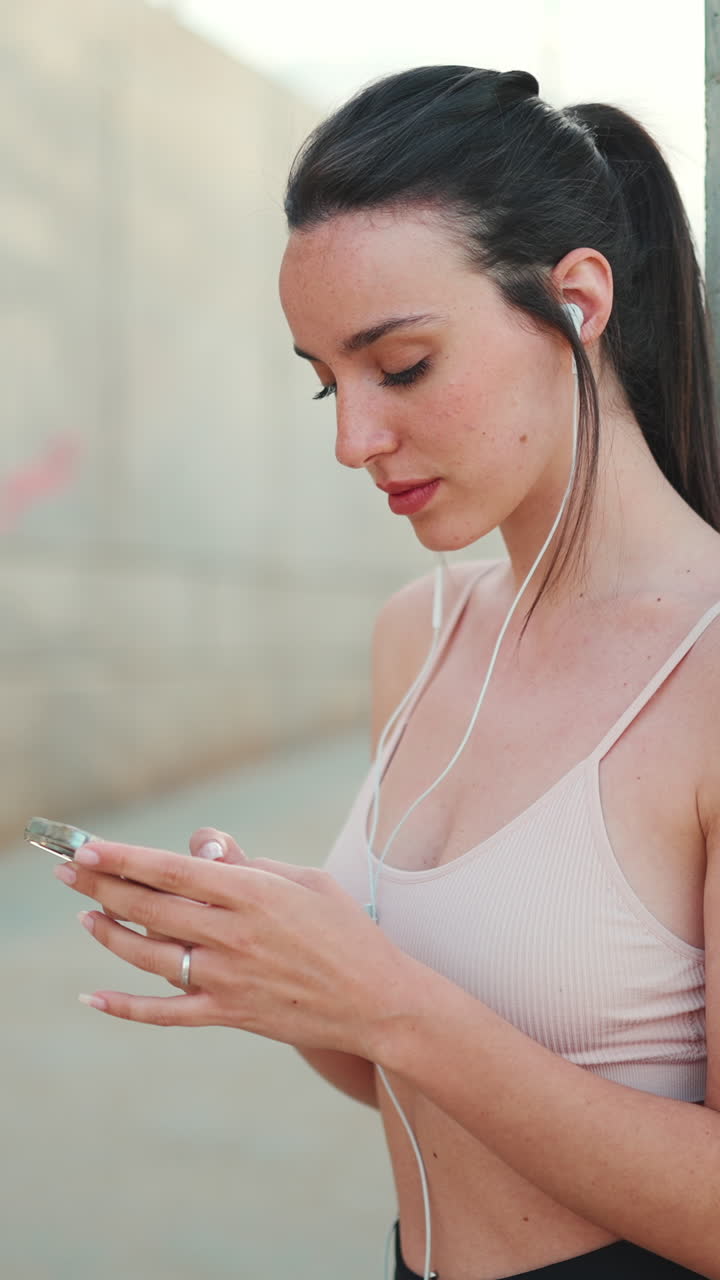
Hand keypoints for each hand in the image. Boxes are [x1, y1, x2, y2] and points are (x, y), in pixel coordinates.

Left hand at [55, 835, 408, 1057]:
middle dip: (102, 885)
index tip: (91, 847)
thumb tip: (199, 853)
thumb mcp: (305, 880)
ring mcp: (228, 978)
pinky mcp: (229, 1014)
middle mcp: (234, 934)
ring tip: (86, 915)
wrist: (377, 1000)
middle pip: (151, 907)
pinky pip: (166, 1013)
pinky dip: (125, 1007)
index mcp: (254, 894)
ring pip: (150, 955)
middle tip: (67, 872)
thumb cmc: (345, 930)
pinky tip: (93, 997)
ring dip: (110, 934)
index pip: (174, 870)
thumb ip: (248, 865)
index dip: (126, 858)